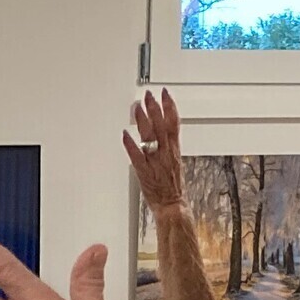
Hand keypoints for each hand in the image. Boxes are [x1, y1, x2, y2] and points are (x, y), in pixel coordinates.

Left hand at [123, 88, 185, 210]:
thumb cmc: (172, 188)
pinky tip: (125, 134)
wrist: (172, 206)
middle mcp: (165, 154)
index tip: (165, 93)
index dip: (170, 106)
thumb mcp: (174, 161)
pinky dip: (131, 145)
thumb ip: (168, 145)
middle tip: (148, 95)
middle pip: (161, 126)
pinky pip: (137, 157)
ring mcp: (155, 163)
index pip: (174, 123)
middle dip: (155, 108)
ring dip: (143, 121)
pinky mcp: (144, 173)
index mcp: (174, 150)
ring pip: (150, 138)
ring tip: (136, 108)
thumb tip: (161, 130)